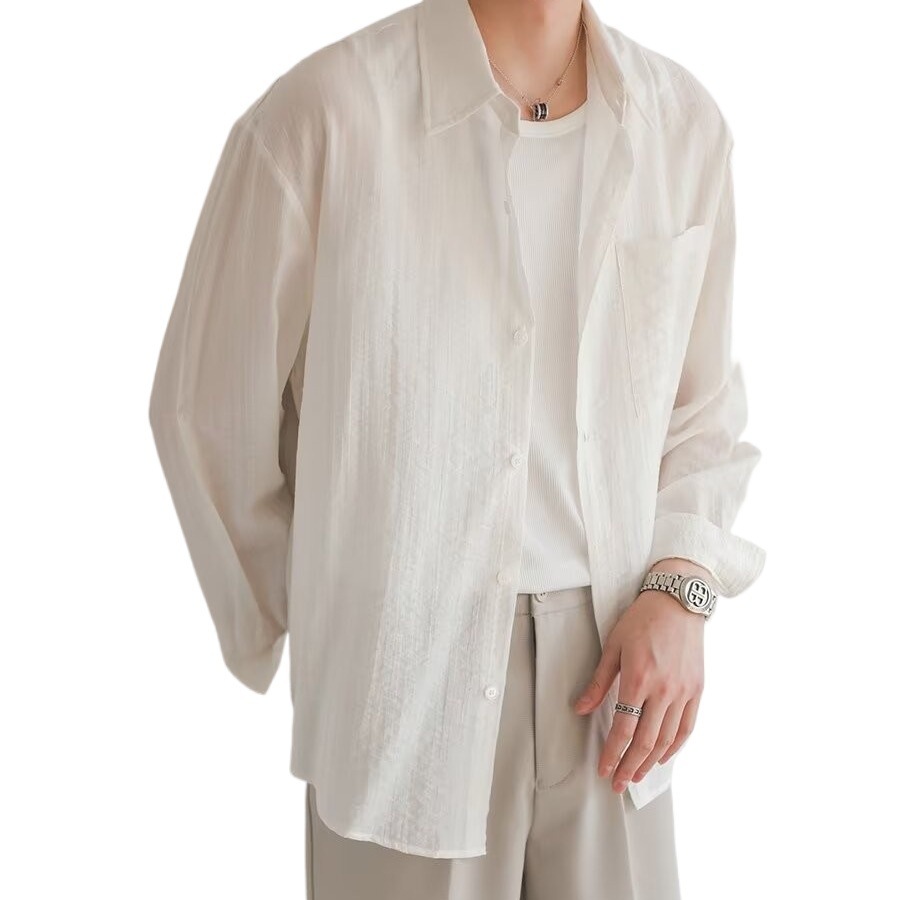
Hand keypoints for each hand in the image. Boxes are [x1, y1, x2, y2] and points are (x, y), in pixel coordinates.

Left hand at [573, 567, 705, 792]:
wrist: (678, 601)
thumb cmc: (642, 619)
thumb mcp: (613, 646)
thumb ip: (599, 681)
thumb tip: (580, 707)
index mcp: (639, 678)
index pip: (624, 728)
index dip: (613, 753)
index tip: (604, 770)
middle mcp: (664, 689)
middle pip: (646, 740)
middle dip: (629, 766)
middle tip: (617, 784)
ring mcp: (684, 691)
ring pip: (667, 739)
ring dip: (651, 762)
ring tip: (636, 775)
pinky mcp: (697, 689)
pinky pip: (687, 727)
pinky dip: (675, 746)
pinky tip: (662, 757)